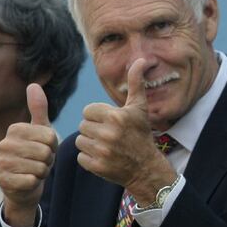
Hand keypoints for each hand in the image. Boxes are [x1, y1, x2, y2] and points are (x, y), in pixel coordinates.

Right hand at [0, 83, 57, 226]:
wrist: (24, 184)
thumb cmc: (35, 154)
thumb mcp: (40, 130)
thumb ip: (38, 109)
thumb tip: (33, 84)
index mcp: (15, 129)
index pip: (50, 136)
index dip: (53, 145)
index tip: (45, 147)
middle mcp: (5, 144)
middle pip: (45, 151)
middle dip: (49, 159)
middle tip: (41, 161)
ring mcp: (2, 163)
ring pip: (40, 166)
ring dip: (43, 170)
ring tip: (35, 169)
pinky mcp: (5, 181)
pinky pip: (32, 180)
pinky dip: (36, 182)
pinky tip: (29, 180)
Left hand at [76, 59, 175, 204]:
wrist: (146, 166)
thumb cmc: (141, 134)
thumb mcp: (139, 107)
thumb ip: (136, 83)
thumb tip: (140, 60)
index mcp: (116, 116)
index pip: (88, 111)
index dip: (98, 116)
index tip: (111, 122)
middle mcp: (108, 133)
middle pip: (83, 125)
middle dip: (94, 129)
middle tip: (109, 135)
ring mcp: (102, 151)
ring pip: (80, 140)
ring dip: (90, 143)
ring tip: (106, 145)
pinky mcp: (96, 165)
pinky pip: (81, 156)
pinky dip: (90, 157)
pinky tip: (104, 156)